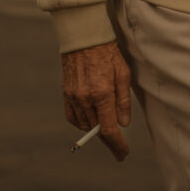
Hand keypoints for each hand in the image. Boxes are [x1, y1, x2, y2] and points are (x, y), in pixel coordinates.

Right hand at [61, 41, 131, 161]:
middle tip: (118, 150)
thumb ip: (123, 100)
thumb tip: (123, 123)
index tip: (123, 153)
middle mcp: (85, 98)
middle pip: (96, 130)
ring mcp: (73, 97)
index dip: (117, 145)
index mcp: (102, 93)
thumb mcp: (123, 73)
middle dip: (109, 142)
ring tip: (106, 132)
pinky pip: (73, 117)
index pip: (109, 129)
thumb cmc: (107, 52)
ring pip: (85, 125)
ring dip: (95, 131)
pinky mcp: (66, 93)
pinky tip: (90, 121)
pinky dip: (81, 123)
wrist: (84, 37)